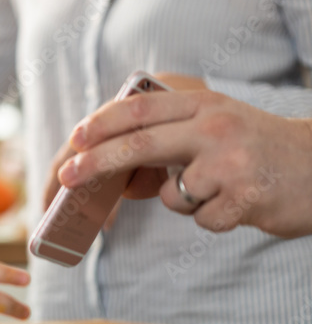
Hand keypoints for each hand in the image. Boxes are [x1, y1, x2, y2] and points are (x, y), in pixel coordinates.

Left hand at [60, 89, 311, 238]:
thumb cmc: (257, 147)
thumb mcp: (217, 120)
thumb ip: (171, 129)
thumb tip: (111, 156)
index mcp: (203, 104)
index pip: (139, 108)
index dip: (102, 124)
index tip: (75, 138)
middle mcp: (215, 126)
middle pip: (140, 145)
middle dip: (96, 162)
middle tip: (67, 177)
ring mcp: (231, 162)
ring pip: (172, 193)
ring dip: (185, 200)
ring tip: (220, 188)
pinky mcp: (246, 198)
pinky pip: (202, 219)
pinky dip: (213, 218)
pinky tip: (240, 203)